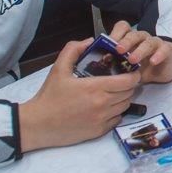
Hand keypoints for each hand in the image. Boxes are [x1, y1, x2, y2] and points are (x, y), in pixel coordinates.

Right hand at [18, 38, 141, 151]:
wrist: (38, 124)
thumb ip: (73, 50)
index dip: (133, 75)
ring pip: (124, 106)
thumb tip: (89, 40)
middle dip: (129, 85)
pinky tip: (106, 108)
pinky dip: (115, 113)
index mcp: (95, 87)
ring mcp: (102, 119)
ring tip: (114, 93)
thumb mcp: (58, 69)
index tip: (130, 71)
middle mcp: (103, 104)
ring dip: (123, 98)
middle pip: (129, 93)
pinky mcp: (99, 131)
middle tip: (121, 81)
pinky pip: (117, 120)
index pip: (128, 81)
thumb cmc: (49, 96)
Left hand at [106, 19, 171, 84]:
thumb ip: (114, 62)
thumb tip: (97, 65)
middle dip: (126, 41)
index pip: (123, 27)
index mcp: (130, 38)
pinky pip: (164, 49)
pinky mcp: (166, 50)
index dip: (115, 33)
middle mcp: (142, 38)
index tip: (108, 44)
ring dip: (140, 50)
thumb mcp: (125, 64)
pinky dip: (158, 55)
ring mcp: (155, 43)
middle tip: (118, 50)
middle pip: (134, 34)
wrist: (162, 69)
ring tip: (132, 60)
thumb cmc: (140, 65)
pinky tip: (153, 61)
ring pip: (148, 42)